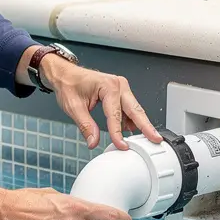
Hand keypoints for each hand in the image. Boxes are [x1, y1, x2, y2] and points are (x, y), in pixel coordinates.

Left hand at [41, 56, 161, 149]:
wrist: (65, 74)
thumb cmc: (69, 84)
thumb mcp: (73, 107)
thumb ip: (85, 125)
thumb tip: (93, 141)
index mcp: (108, 86)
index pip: (115, 114)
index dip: (118, 132)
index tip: (122, 145)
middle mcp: (118, 84)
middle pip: (135, 109)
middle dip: (145, 126)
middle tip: (155, 139)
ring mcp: (121, 88)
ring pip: (134, 109)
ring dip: (141, 124)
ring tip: (148, 139)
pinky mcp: (120, 93)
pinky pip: (129, 108)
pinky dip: (132, 120)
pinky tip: (132, 132)